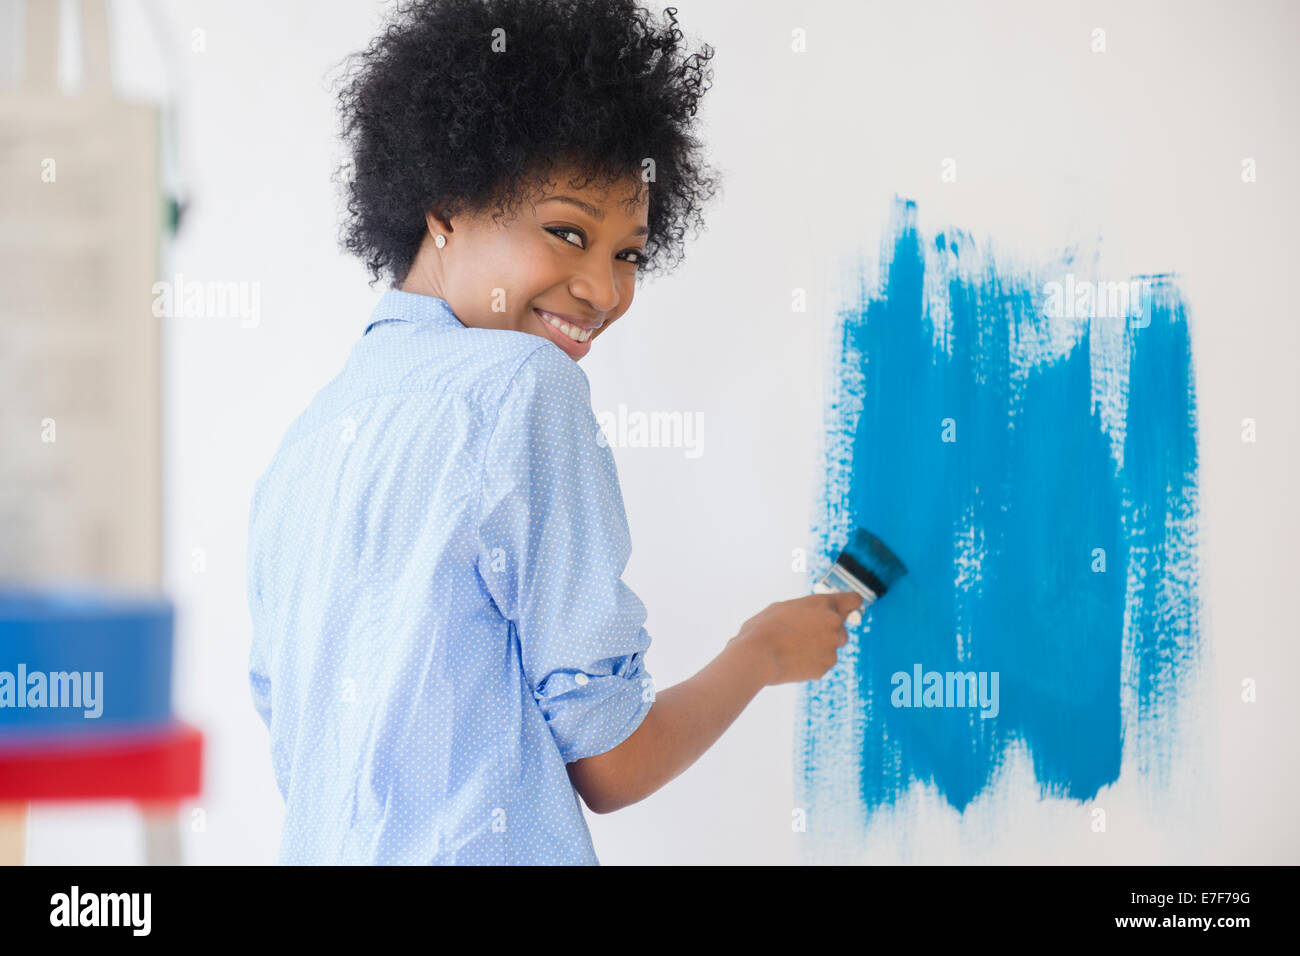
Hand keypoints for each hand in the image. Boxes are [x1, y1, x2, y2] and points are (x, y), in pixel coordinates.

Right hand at [730, 591, 863, 685]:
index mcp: (824, 604)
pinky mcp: (826, 666)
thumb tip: (812, 616)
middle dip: (829, 631)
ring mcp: (832, 647)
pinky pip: (823, 662)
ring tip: (795, 648)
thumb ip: (807, 610)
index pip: (854, 600)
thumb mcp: (784, 607)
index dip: (849, 605)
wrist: (758, 655)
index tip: (846, 610)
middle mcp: (833, 624)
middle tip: (806, 634)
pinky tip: (793, 660)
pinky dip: (812, 662)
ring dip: (820, 647)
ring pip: (832, 647)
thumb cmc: (764, 628)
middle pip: (842, 628)